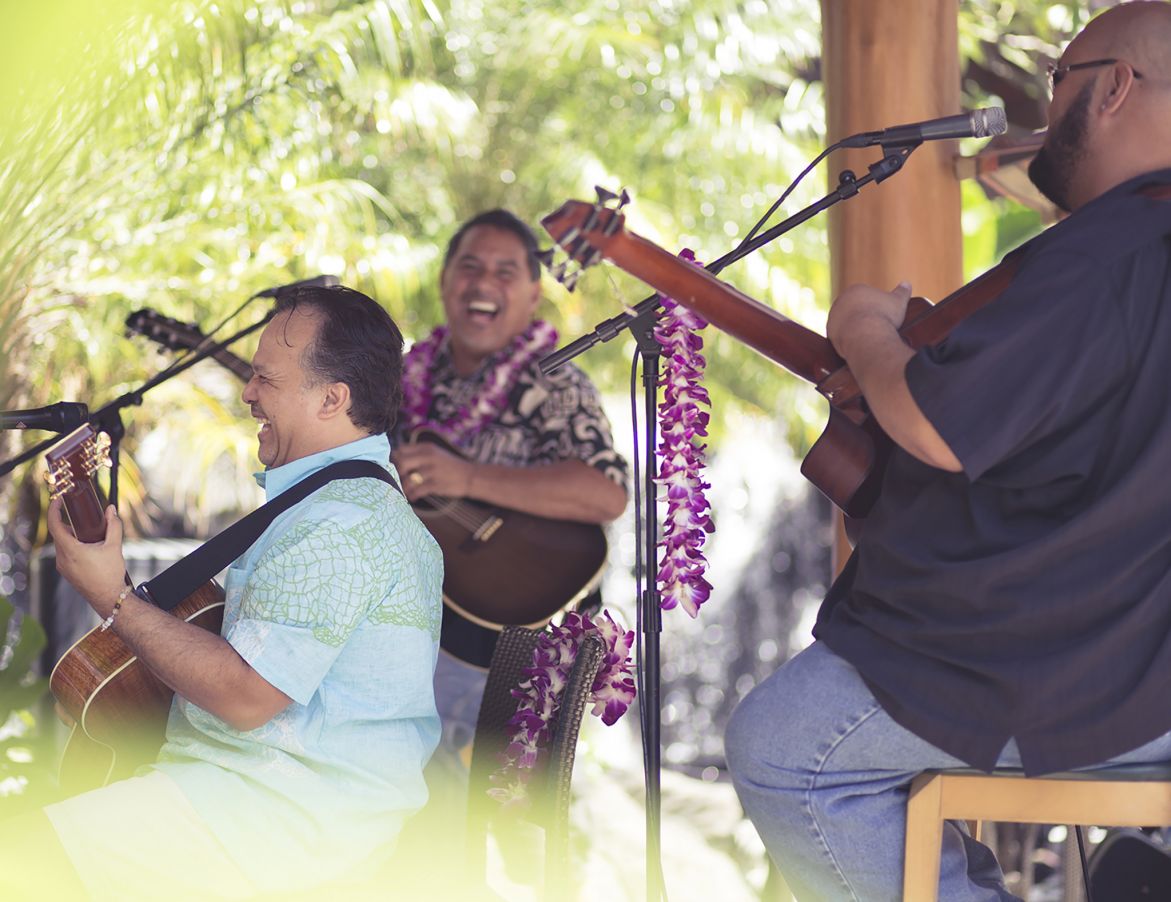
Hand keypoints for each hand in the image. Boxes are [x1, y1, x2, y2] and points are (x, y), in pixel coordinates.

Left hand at [46, 500, 127, 616]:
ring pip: (62, 544)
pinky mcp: (67, 572)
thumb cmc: (110, 574)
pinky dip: (73, 546)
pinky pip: (65, 554)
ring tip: (89, 535)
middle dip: (69, 523)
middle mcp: (62, 558)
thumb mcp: (114, 546)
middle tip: (81, 517)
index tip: (58, 501)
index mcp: (71, 550)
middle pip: (59, 534)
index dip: (54, 510)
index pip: (55, 525)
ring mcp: (63, 566)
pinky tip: (88, 549)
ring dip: (72, 536)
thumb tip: (111, 510)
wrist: (108, 597)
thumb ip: (113, 526)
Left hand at [392, 442, 474, 502]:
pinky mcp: (436, 484)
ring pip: (408, 479)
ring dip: (403, 487)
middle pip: (401, 463)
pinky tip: (412, 497)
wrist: (471, 476)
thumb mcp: (436, 453)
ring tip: (405, 491)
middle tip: (398, 480)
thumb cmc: (450, 466)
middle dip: (396, 473)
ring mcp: (432, 471)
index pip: (401, 450)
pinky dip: (412, 495)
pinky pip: (417, 491)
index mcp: (427, 448)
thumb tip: (396, 459)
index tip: (395, 467)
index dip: (395, 459)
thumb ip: (419, 454)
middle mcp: (428, 457)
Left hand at [826, 281, 911, 359]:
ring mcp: (833, 317)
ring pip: (846, 323)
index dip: (877, 307)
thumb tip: (906, 283)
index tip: (884, 316)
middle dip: (864, 318)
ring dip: (855, 329)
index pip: (866, 297)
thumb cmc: (884, 316)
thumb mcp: (898, 301)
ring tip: (869, 337)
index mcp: (855, 289)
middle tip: (877, 328)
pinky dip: (850, 340)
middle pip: (854, 310)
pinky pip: (842, 336)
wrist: (866, 335)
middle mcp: (840, 301)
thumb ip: (902, 291)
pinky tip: (860, 344)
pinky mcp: (829, 333)